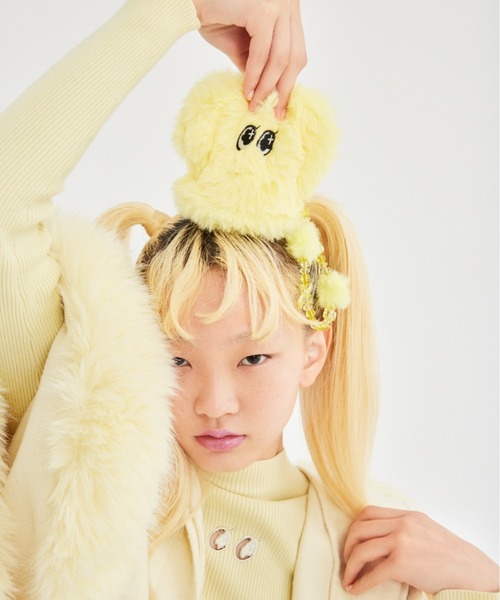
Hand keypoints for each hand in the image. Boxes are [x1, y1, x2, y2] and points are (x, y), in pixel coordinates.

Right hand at [192, 0, 306, 116]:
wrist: (190, 1)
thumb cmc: (216, 17)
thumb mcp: (245, 46)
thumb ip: (261, 64)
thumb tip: (271, 92)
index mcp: (288, 10)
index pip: (296, 52)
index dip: (290, 82)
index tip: (280, 106)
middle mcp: (289, 3)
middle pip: (295, 57)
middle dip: (283, 89)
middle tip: (273, 112)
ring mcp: (278, 5)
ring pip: (281, 59)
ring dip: (266, 86)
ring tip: (255, 103)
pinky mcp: (263, 11)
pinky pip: (263, 54)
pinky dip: (255, 76)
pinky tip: (247, 90)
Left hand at [343, 506, 499, 594]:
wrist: (470, 571)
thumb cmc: (449, 555)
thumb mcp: (424, 530)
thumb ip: (402, 529)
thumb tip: (379, 540)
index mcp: (406, 515)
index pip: (368, 512)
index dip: (355, 527)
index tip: (352, 542)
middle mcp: (402, 524)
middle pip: (359, 528)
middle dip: (348, 545)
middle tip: (347, 560)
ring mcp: (401, 542)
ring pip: (361, 549)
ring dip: (350, 565)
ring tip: (348, 576)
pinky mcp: (402, 563)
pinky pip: (372, 573)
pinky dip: (360, 582)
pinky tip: (355, 589)